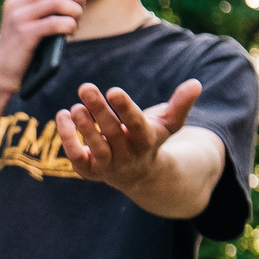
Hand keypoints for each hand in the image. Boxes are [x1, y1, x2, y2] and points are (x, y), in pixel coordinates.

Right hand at [0, 0, 89, 93]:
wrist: (3, 73)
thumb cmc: (25, 48)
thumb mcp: (32, 21)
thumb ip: (45, 5)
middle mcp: (16, 3)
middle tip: (80, 12)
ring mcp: (18, 18)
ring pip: (57, 2)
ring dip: (74, 12)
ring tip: (75, 25)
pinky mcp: (24, 34)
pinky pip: (54, 23)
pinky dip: (69, 25)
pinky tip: (71, 33)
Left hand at [56, 79, 202, 190]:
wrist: (138, 174)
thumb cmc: (150, 139)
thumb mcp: (168, 123)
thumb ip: (181, 104)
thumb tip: (196, 84)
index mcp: (145, 141)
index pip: (136, 124)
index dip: (125, 108)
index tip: (113, 90)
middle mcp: (126, 155)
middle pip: (112, 133)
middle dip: (99, 110)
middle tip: (86, 88)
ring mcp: (107, 165)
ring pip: (95, 147)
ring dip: (84, 127)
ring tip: (75, 106)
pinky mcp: (89, 171)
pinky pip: (76, 157)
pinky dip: (66, 138)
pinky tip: (61, 116)